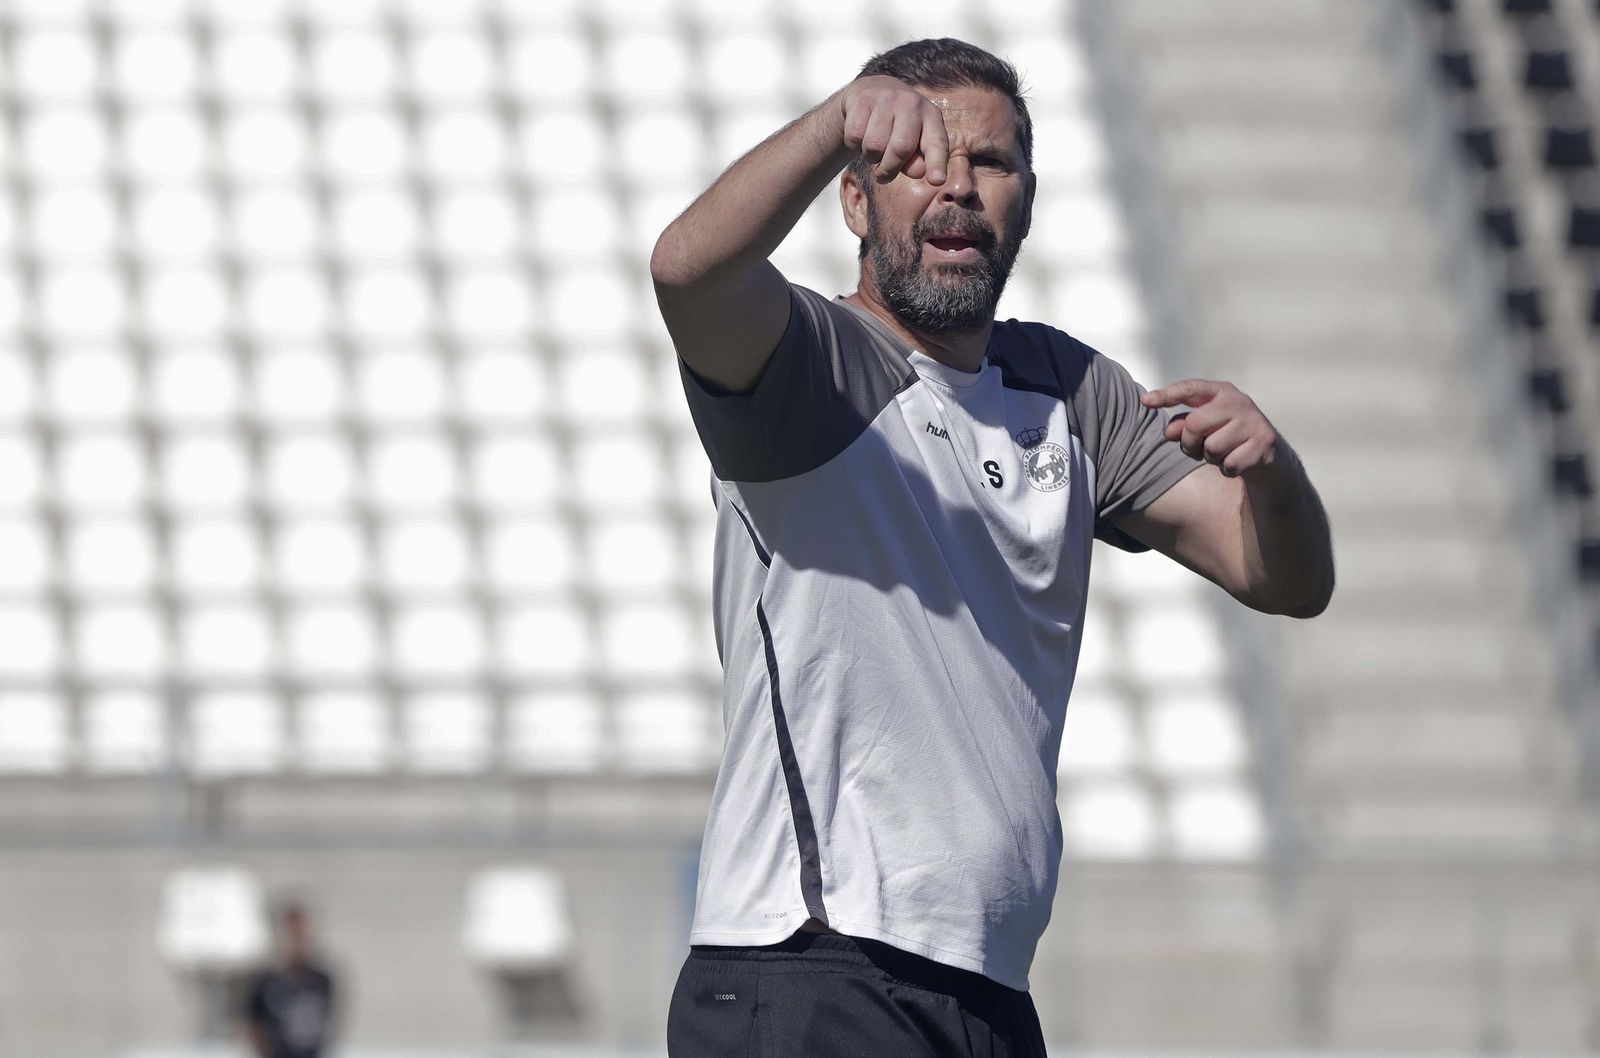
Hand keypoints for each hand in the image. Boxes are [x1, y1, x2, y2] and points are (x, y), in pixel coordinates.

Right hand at [839, 75, 948, 184]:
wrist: (871, 90)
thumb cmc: (897, 126)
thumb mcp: (913, 142)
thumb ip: (917, 160)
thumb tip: (919, 172)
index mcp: (931, 116)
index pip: (937, 142)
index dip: (937, 163)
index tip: (937, 181)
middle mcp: (912, 103)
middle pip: (900, 149)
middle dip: (889, 169)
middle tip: (883, 175)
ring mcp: (886, 98)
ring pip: (874, 146)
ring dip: (870, 156)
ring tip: (874, 147)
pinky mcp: (862, 99)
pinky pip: (855, 136)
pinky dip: (854, 145)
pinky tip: (861, 135)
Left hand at [1140, 378, 1282, 478]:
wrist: (1266, 453)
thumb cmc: (1226, 435)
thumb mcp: (1203, 428)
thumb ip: (1183, 425)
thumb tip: (1168, 432)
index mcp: (1221, 391)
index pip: (1190, 389)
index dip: (1166, 395)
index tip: (1145, 401)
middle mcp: (1239, 401)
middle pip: (1194, 424)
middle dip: (1190, 443)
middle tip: (1200, 447)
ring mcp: (1253, 421)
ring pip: (1212, 448)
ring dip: (1211, 458)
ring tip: (1223, 452)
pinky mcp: (1263, 443)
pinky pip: (1229, 464)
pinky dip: (1227, 469)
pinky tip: (1236, 460)